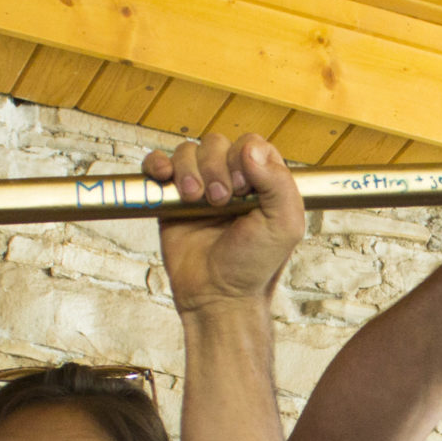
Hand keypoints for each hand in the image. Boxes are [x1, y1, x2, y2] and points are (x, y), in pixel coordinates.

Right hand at [153, 133, 306, 311]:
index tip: (243, 188)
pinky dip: (157, 165)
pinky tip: (165, 179)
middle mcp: (231, 179)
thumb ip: (278, 183)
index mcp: (263, 181)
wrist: (217, 297)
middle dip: (215, 167)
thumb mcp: (283, 225)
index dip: (243, 158)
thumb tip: (251, 148)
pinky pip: (158, 164)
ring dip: (188, 170)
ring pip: (188, 151)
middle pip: (216, 143)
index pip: (250, 143)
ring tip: (195, 200)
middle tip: (219, 201)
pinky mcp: (172, 200)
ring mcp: (200, 187)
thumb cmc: (254, 267)